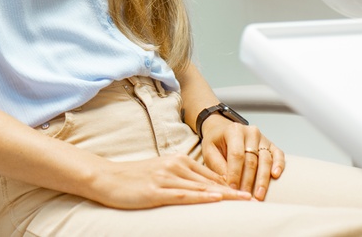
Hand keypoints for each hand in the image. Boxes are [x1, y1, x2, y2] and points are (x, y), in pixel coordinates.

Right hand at [87, 154, 251, 208]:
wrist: (106, 178)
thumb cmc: (132, 178)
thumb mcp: (160, 173)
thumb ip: (181, 178)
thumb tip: (202, 188)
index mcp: (178, 161)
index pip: (211, 174)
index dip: (231, 183)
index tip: (249, 189)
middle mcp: (175, 166)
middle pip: (212, 180)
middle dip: (234, 189)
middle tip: (256, 196)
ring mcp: (166, 178)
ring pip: (202, 187)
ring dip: (225, 194)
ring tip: (245, 200)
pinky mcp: (157, 190)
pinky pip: (184, 195)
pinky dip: (202, 197)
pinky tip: (216, 199)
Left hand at [199, 118, 284, 200]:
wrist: (224, 130)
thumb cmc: (216, 142)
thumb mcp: (209, 151)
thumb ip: (218, 166)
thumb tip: (229, 184)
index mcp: (234, 131)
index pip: (236, 155)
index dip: (235, 173)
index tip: (233, 188)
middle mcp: (251, 133)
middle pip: (252, 160)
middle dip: (248, 181)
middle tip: (245, 196)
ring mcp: (263, 138)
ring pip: (265, 160)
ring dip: (263, 180)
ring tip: (259, 195)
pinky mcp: (271, 145)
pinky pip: (278, 155)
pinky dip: (279, 165)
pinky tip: (275, 176)